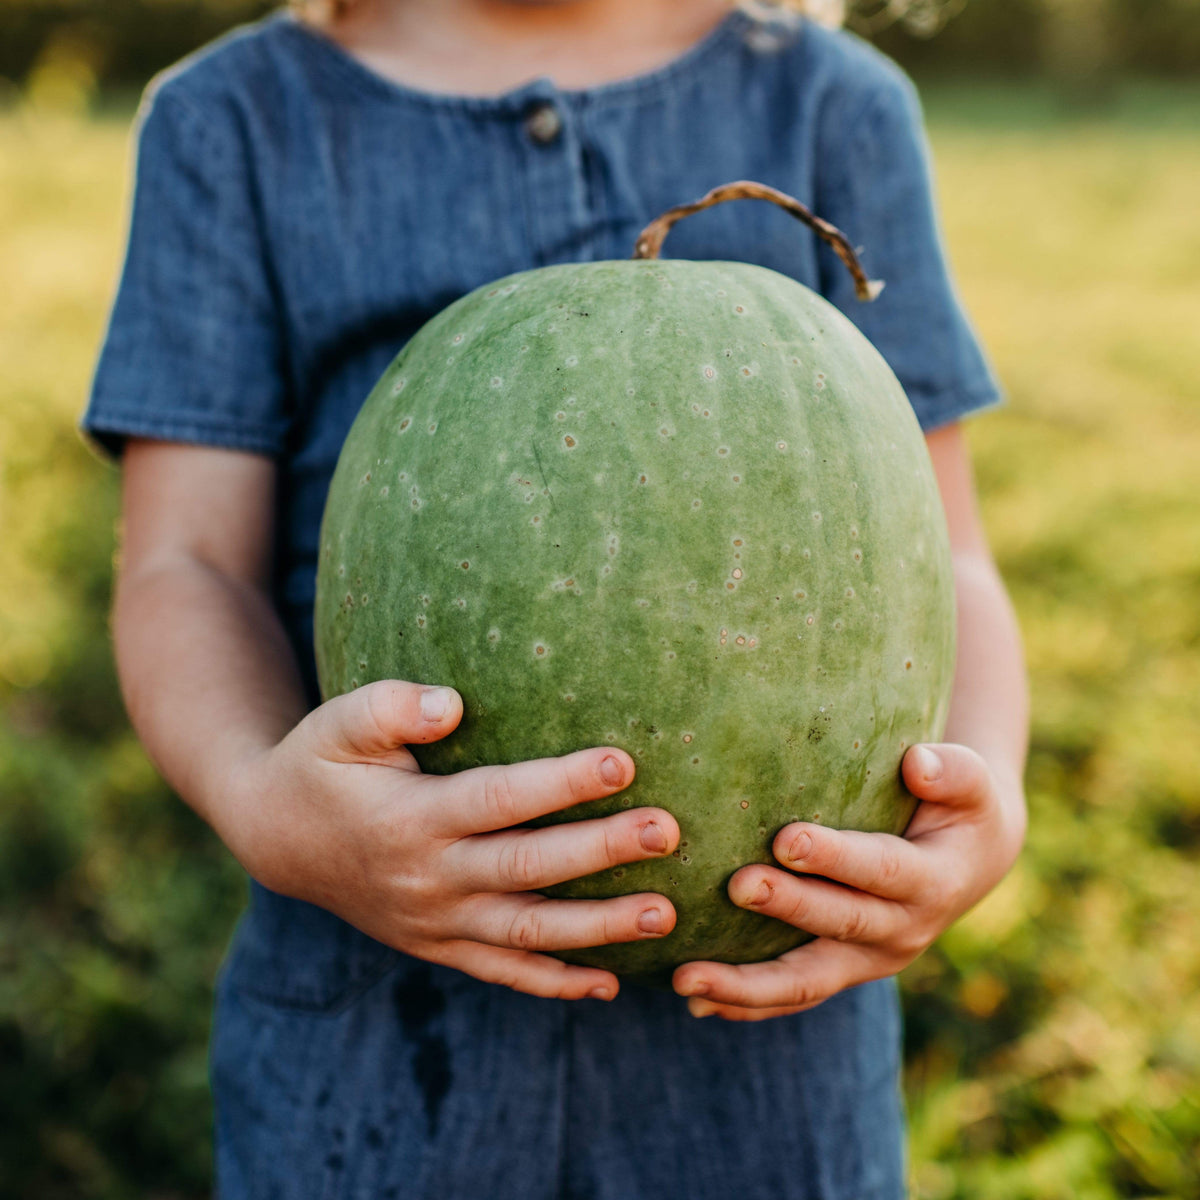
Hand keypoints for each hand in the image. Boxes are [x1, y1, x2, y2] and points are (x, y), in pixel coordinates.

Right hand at [224, 679, 679, 1001]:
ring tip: (665, 915)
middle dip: (602, 852)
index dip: (561, 783)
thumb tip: (451, 704)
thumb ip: (390, 707)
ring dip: (599, 928)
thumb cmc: (320, 764)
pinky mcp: (438, 946)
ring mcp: (435, 921)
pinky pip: (502, 973)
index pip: (499, 799)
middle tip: (669, 832)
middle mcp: (429, 877)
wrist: (277, 837)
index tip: (623, 761)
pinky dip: (554, 984)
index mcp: (410, 817)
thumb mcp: (338, 723)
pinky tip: (609, 984)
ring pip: (527, 934)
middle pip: (528, 869)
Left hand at [672, 743, 1025, 1019]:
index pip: (881, 870)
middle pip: (837, 924)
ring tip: (687, 978)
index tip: (786, 839)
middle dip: (786, 907)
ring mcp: (869, 960)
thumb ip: (952, 771)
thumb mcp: (972, 783)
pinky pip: (793, 996)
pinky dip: (746, 1004)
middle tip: (736, 886)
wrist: (969, 863)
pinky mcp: (842, 971)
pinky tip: (697, 1004)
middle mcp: (902, 931)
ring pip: (806, 982)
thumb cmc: (959, 806)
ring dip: (746, 985)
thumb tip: (918, 763)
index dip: (836, 858)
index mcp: (931, 881)